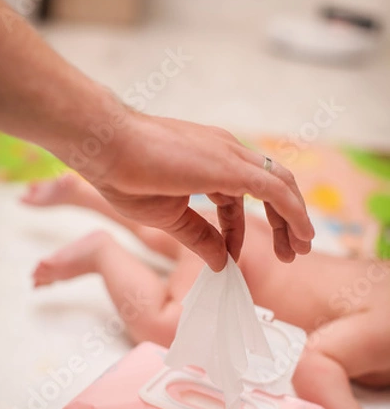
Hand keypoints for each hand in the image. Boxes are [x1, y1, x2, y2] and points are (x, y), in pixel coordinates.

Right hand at [82, 108, 314, 270]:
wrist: (106, 146)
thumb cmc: (125, 175)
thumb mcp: (169, 217)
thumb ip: (199, 237)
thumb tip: (221, 262)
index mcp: (209, 162)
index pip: (237, 197)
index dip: (237, 230)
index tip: (230, 256)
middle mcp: (226, 153)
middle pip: (269, 186)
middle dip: (284, 220)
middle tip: (293, 251)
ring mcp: (230, 155)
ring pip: (280, 185)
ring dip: (295, 217)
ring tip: (303, 247)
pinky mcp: (231, 166)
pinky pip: (275, 190)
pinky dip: (293, 212)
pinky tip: (303, 235)